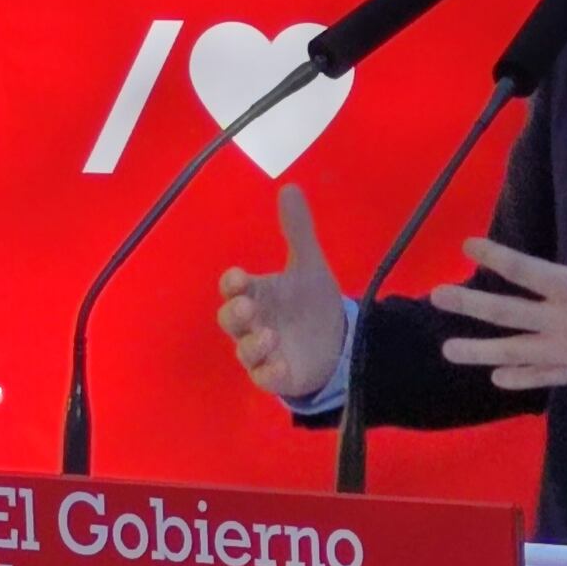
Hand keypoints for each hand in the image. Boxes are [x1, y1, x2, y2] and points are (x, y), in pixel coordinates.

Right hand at [217, 181, 350, 401]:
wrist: (336, 340)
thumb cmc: (310, 303)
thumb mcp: (308, 265)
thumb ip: (297, 230)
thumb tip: (290, 187)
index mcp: (256, 294)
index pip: (234, 287)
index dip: (233, 283)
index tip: (239, 276)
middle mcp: (253, 323)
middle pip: (230, 319)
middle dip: (235, 313)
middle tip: (248, 306)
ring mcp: (262, 351)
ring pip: (244, 351)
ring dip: (252, 344)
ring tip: (269, 335)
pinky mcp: (277, 375)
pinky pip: (264, 378)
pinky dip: (269, 373)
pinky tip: (281, 366)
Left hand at [431, 165, 566, 394]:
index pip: (524, 270)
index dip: (494, 256)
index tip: (467, 245)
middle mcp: (561, 321)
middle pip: (506, 313)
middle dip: (468, 305)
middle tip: (436, 297)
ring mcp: (566, 350)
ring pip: (514, 351)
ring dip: (479, 351)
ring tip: (447, 350)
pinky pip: (542, 377)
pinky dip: (520, 378)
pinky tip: (498, 378)